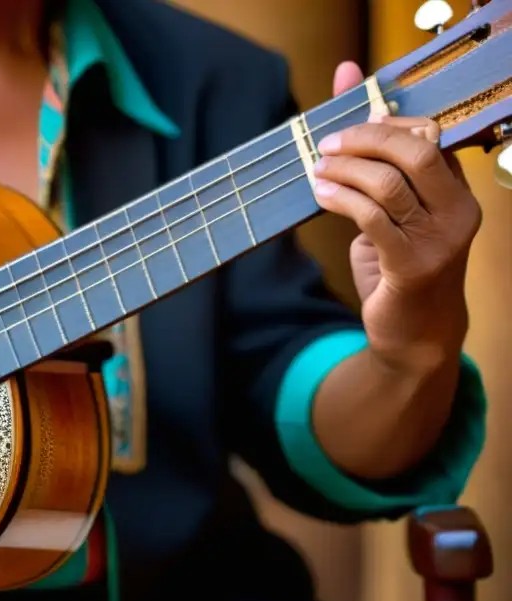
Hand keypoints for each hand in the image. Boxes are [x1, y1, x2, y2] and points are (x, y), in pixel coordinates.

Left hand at [312, 62, 481, 372]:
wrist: (415, 335)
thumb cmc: (399, 268)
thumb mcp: (388, 216)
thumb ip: (374, 169)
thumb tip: (348, 90)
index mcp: (458, 192)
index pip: (432, 136)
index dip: (391, 121)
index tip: (353, 119)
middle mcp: (457, 211)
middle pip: (416, 151)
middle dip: (366, 138)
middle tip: (327, 143)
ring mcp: (439, 239)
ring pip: (389, 183)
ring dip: (345, 169)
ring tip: (316, 168)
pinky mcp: (413, 265)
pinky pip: (372, 218)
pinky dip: (341, 199)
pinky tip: (320, 193)